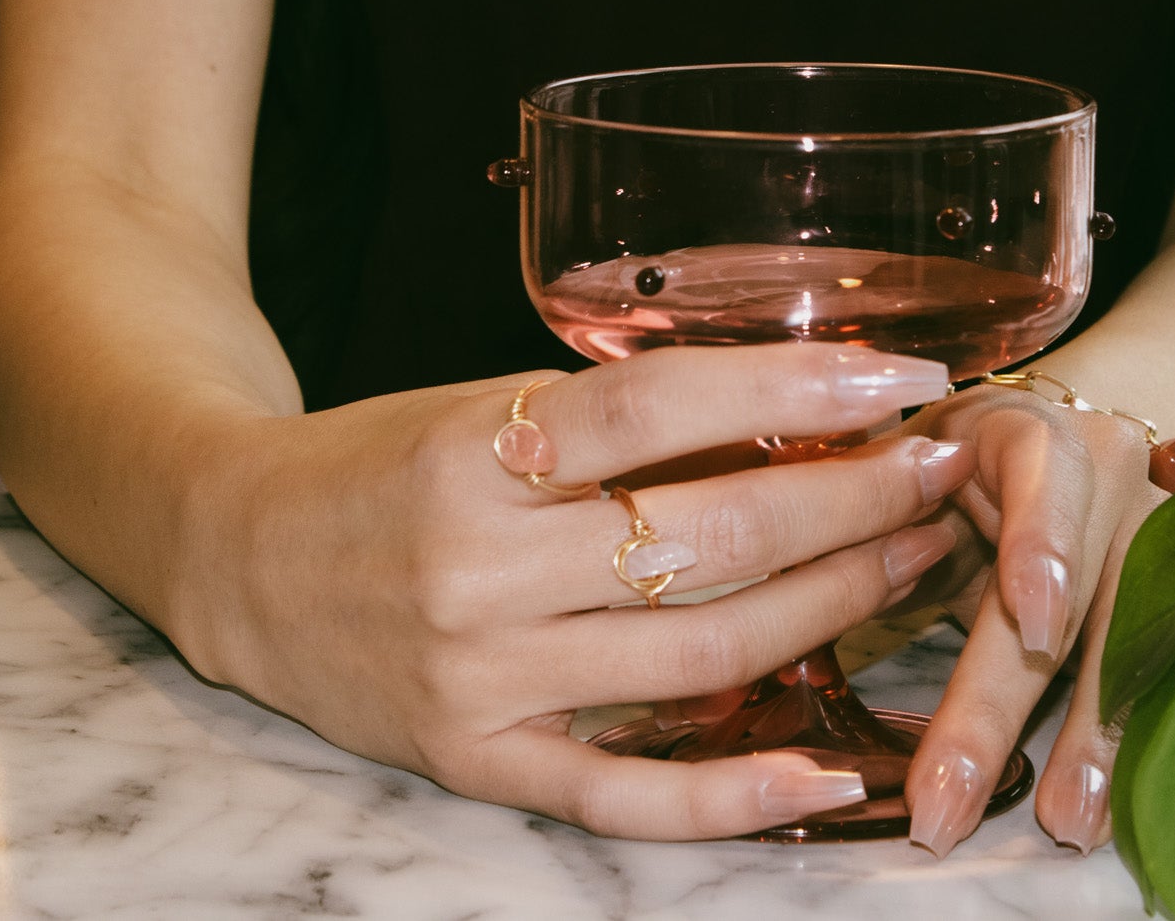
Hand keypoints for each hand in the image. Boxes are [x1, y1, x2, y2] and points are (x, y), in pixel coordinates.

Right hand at [172, 343, 978, 838]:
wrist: (235, 555)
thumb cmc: (376, 466)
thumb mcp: (477, 407)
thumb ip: (608, 422)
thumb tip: (789, 409)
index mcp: (472, 451)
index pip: (660, 410)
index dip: (795, 390)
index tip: (902, 376)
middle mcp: (477, 568)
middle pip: (706, 538)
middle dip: (850, 502)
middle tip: (939, 470)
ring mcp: (480, 678)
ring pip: (697, 657)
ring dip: (831, 609)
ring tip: (914, 561)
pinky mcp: (475, 762)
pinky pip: (623, 798)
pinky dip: (732, 797)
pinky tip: (827, 775)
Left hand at [899, 385, 1174, 856]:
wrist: (1048, 443)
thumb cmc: (945, 462)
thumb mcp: (898, 466)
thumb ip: (860, 515)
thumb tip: (786, 569)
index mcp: (1030, 432)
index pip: (1044, 480)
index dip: (1042, 548)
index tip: (1032, 622)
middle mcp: (1114, 480)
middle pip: (1079, 594)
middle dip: (1015, 704)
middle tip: (953, 797)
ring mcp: (1162, 540)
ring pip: (1146, 641)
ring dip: (1104, 738)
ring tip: (1069, 823)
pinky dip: (1156, 736)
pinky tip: (1123, 804)